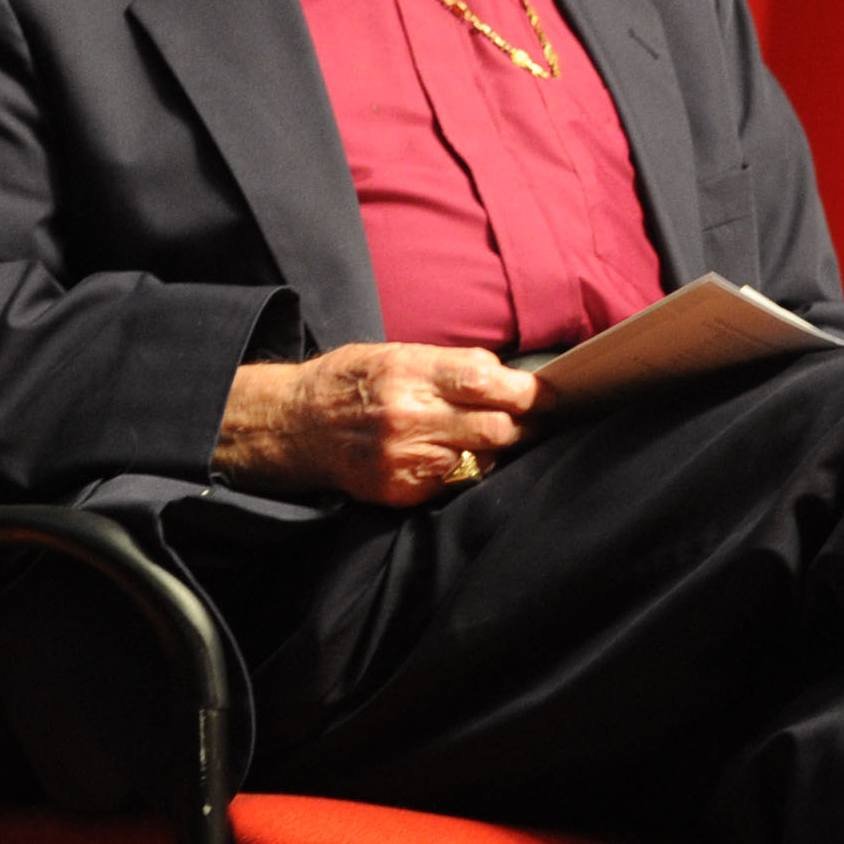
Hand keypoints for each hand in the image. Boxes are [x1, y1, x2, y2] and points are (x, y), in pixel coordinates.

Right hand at [217, 345, 537, 504]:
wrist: (297, 425)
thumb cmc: (352, 382)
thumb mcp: (396, 354)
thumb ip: (451, 366)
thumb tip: (506, 379)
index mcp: (409, 373)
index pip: (487, 383)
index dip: (526, 392)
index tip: (546, 395)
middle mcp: (409, 417)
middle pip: (495, 428)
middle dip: (521, 424)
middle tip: (531, 419)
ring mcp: (406, 458)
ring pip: (482, 459)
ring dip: (494, 448)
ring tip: (488, 435)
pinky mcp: (402, 489)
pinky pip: (456, 482)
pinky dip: (464, 468)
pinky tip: (452, 454)